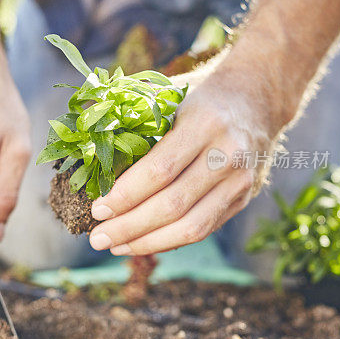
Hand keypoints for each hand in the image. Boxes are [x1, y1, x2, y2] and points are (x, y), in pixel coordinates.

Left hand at [88, 65, 276, 255]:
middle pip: (173, 204)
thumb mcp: (169, 92)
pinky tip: (140, 243)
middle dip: (129, 226)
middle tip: (96, 237)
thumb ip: (129, 113)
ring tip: (114, 246)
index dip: (126, 195)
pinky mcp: (243, 198)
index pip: (160, 170)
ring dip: (147, 242)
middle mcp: (228, 154)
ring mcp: (240, 180)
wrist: (259, 96)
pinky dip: (169, 241)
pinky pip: (203, 229)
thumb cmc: (200, 94)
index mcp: (205, 122)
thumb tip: (80, 137)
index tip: (97, 208)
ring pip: (191, 226)